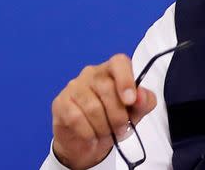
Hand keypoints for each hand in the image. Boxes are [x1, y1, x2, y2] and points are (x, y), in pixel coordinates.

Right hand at [51, 54, 156, 169]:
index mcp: (113, 69)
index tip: (130, 101)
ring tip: (106, 133)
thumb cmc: (114, 119)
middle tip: (121, 128)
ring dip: (103, 126)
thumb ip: (144, 101)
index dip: (126, 80)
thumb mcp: (136, 111)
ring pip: (92, 107)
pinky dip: (88, 132)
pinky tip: (91, 136)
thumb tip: (140, 96)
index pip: (119, 62)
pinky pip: (76, 118)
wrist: (88, 141)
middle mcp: (92, 73)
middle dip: (118, 115)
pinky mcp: (60, 103)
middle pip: (108, 89)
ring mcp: (74, 86)